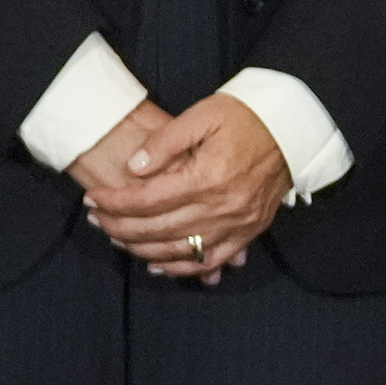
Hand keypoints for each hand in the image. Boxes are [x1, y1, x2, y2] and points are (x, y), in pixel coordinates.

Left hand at [83, 94, 290, 280]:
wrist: (293, 128)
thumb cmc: (247, 117)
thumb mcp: (202, 115)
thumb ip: (164, 141)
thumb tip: (133, 168)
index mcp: (207, 176)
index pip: (147, 199)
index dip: (114, 202)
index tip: (92, 198)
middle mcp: (222, 206)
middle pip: (157, 228)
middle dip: (119, 226)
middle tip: (96, 219)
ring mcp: (238, 224)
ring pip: (179, 250)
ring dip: (142, 250)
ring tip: (118, 238)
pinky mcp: (250, 231)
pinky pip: (212, 260)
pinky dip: (182, 268)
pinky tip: (158, 265)